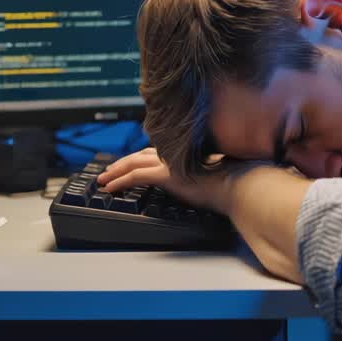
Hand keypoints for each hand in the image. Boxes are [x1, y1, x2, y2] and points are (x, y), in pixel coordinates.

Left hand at [96, 148, 230, 211]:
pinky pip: (134, 177)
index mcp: (185, 152)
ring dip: (115, 172)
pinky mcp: (165, 175)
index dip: (138, 158)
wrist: (238, 185)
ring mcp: (169, 163)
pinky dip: (119, 182)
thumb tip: (204, 180)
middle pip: (140, 155)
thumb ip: (204, 172)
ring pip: (132, 164)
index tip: (128, 164)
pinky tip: (110, 188)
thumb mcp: (216, 174)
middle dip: (121, 163)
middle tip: (108, 171)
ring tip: (103, 180)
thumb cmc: (233, 182)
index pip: (155, 152)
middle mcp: (174, 155)